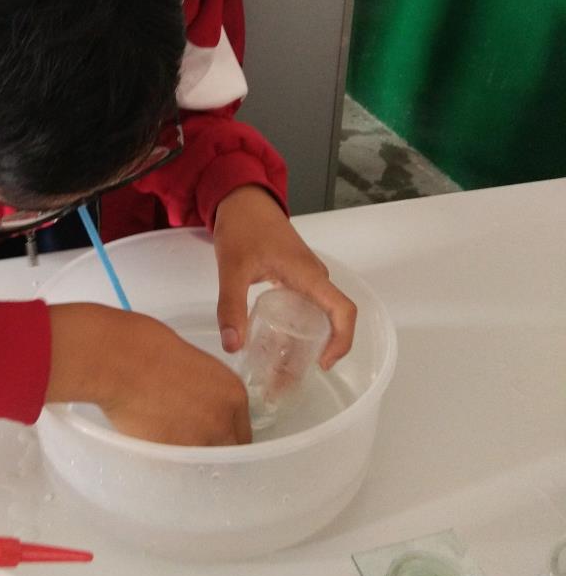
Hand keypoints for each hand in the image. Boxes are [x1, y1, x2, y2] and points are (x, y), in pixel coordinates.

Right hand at [46, 303, 251, 445]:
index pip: (243, 431)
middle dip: (214, 448)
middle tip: (192, 440)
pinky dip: (166, 457)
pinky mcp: (170, 456)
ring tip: (169, 439)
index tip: (214, 431)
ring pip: (200, 461)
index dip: (227, 431)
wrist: (121, 361)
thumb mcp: (194, 364)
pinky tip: (152, 440)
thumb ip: (208, 389)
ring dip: (190, 454)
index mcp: (233, 395)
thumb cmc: (150, 347)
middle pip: (228, 450)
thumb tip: (200, 403)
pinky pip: (173, 464)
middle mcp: (222, 422)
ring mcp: (197, 443)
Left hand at [213, 185, 355, 369]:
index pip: (344, 311)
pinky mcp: (293, 274)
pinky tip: (272, 339)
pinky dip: (294, 325)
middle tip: (288, 376)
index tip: (322, 363)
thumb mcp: (232, 268)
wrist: (241, 198)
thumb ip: (231, 306)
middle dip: (317, 350)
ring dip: (305, 340)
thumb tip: (232, 346)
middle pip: (330, 319)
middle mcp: (314, 277)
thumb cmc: (243, 226)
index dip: (342, 341)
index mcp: (309, 274)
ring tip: (279, 365)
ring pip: (316, 313)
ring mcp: (305, 275)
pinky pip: (304, 305)